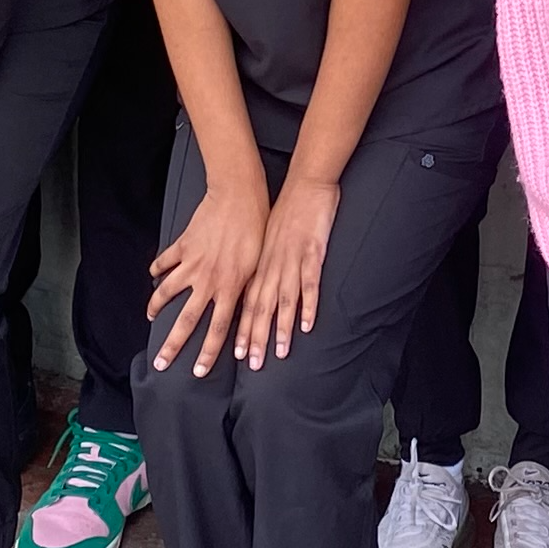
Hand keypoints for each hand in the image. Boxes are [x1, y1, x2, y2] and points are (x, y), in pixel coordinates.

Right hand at [146, 168, 269, 378]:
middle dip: (172, 345)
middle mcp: (206, 280)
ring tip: (150, 316)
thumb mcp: (259, 265)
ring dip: (156, 305)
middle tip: (161, 362)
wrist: (238, 196)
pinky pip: (165, 260)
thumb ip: (247, 291)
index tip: (197, 372)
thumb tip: (245, 314)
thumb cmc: (257, 229)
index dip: (207, 354)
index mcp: (228, 287)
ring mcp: (191, 263)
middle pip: (186, 320)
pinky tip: (152, 275)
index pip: (216, 330)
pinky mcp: (183, 245)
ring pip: (167, 291)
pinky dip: (157, 268)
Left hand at [234, 173, 339, 369]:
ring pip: (282, 300)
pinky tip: (306, 325)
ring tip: (278, 353)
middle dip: (256, 337)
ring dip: (279, 328)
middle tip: (252, 363)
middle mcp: (272, 265)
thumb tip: (252, 285)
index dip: (242, 328)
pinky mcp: (312, 252)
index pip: (246, 302)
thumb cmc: (285, 212)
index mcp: (260, 263)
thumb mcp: (264, 239)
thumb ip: (260, 264)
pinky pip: (309, 283)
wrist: (305, 184)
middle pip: (261, 307)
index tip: (236, 353)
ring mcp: (291, 259)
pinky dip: (307, 305)